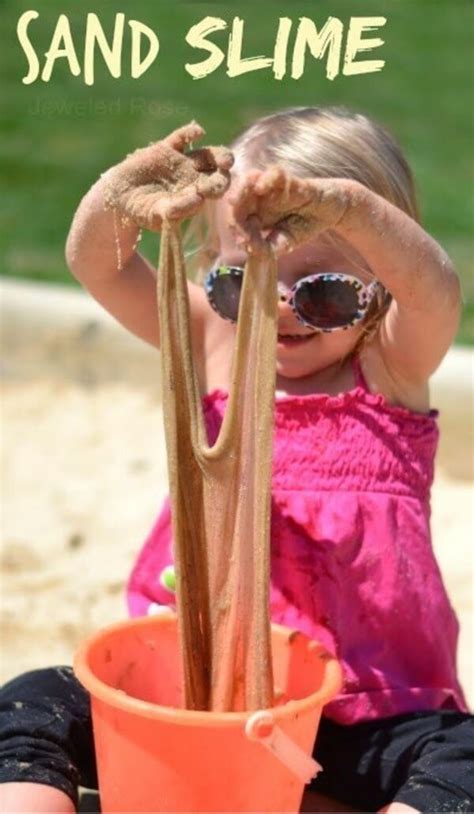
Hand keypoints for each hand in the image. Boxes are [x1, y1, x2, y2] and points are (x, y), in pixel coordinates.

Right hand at [103, 121, 233, 230]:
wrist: (119, 197)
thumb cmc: (142, 212)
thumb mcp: (159, 215)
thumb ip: (178, 209)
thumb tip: (199, 199)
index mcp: (196, 194)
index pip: (214, 189)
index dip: (219, 186)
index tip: (215, 189)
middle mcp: (193, 177)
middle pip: (216, 170)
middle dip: (224, 169)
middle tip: (227, 168)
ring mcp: (181, 162)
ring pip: (206, 154)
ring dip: (217, 154)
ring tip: (224, 158)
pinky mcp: (166, 149)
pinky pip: (181, 138)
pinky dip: (190, 133)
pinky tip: (198, 132)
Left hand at [228, 166, 352, 252]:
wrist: (329, 212)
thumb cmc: (304, 225)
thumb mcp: (287, 242)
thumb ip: (272, 247)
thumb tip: (253, 252)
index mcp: (255, 214)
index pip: (238, 219)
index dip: (238, 231)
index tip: (244, 244)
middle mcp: (259, 198)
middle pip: (238, 198)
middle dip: (233, 211)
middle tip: (235, 225)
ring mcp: (272, 187)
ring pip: (249, 180)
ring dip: (241, 189)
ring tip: (234, 201)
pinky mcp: (289, 180)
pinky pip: (275, 174)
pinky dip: (266, 178)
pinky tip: (260, 188)